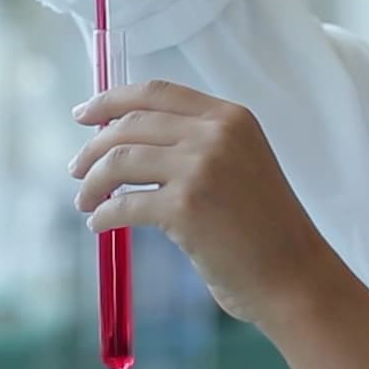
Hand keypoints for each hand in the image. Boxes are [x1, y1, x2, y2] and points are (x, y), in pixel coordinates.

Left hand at [69, 78, 334, 328]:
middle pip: (131, 123)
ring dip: (92, 181)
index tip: (83, 114)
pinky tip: (99, 225)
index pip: (156, 91)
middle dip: (93, 147)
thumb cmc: (263, 229)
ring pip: (120, 160)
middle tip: (75, 169)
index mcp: (230, 117)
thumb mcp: (239, 165)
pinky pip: (125, 204)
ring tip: (84, 201)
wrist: (294, 276)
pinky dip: (103, 215)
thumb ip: (195, 144)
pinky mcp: (186, 207)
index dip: (111, 99)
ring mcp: (201, 168)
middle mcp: (216, 133)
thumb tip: (124, 142)